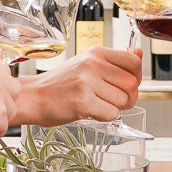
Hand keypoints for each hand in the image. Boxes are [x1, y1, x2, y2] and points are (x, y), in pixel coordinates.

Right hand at [15, 46, 142, 124]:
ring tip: (97, 104)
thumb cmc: (60, 84)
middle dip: (128, 97)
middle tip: (111, 100)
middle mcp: (93, 64)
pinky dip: (104, 118)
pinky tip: (91, 112)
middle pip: (132, 84)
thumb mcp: (87, 64)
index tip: (125, 84)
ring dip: (114, 108)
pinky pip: (112, 114)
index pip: (134, 61)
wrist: (33, 96)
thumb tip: (139, 52)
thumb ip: (113, 61)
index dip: (136, 76)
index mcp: (96, 53)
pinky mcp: (83, 102)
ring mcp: (87, 83)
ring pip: (123, 101)